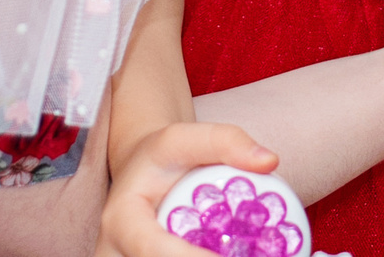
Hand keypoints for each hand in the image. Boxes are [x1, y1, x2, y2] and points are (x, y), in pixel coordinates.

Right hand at [97, 122, 277, 256]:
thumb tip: (269, 161)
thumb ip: (225, 141)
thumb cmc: (159, 158)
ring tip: (246, 251)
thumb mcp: (184, 137)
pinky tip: (231, 252)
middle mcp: (114, 254)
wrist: (139, 177)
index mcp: (122, 221)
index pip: (154, 249)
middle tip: (250, 255)